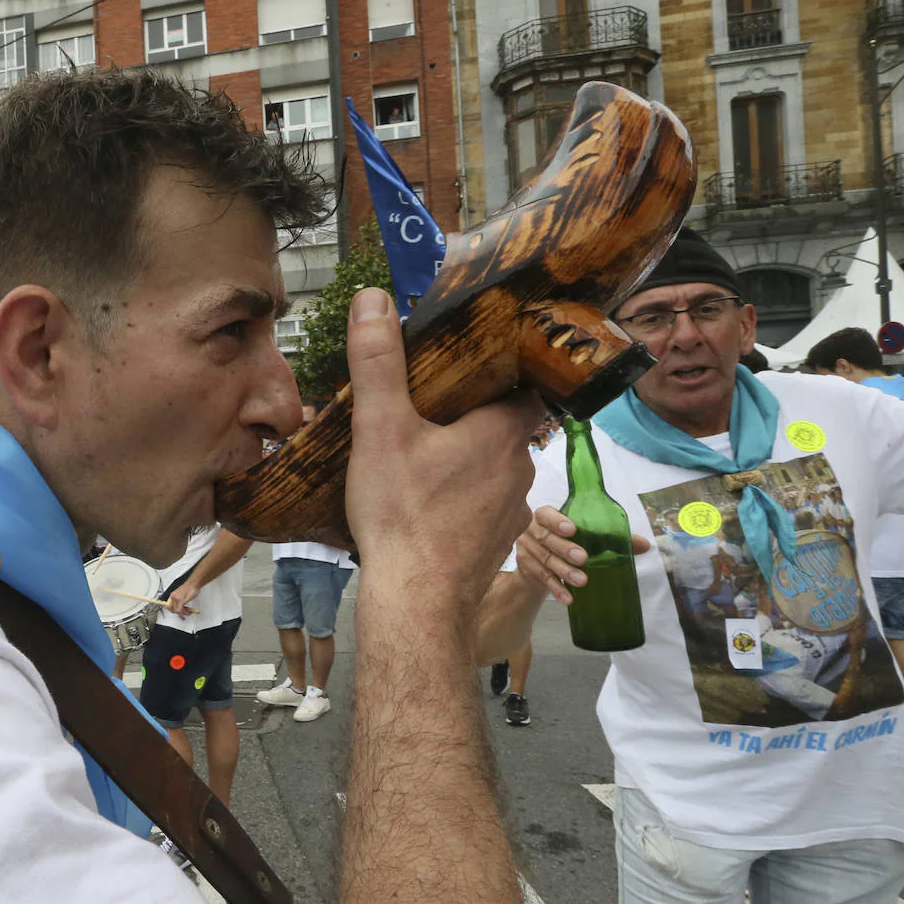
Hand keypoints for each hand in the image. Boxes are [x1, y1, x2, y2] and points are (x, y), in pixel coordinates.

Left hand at [165, 583, 199, 616]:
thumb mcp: (181, 594)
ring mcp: (177, 599)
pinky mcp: (182, 601)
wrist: (193, 583)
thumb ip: (179, 600)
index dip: (173, 611)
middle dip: (179, 613)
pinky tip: (188, 613)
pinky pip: (180, 610)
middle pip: (173, 609)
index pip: (169, 606)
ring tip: (188, 613)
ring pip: (177, 611)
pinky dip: (184, 613)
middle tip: (183, 614)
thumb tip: (180, 606)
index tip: (176, 613)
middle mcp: (173, 597)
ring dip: (183, 614)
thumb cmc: (189, 587)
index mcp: (172, 595)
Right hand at [343, 288, 542, 626]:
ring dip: (470, 456)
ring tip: (428, 450)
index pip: (530, 383)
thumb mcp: (380, 429)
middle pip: (509, 423)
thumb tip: (372, 298)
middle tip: (436, 401)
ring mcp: (513, 509)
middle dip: (477, 412)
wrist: (417, 604)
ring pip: (497, 466)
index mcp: (501, 431)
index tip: (481, 360)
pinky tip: (430, 498)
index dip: (509, 368)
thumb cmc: (404, 515)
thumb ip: (379, 362)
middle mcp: (519, 467)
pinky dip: (465, 494)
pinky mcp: (498, 540)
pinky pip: (487, 503)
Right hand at [513, 506, 650, 605]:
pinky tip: (568, 598)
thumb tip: (644, 545)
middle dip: (565, 549)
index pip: (547, 515)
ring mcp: (527, 550)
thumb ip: (610, 537)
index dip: (558, 521)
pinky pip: (543, 579)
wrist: (538, 563)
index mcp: (545, 516)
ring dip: (564, 572)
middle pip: (546, 539)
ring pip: (546, 561)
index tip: (573, 529)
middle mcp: (532, 531)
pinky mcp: (527, 569)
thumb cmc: (566, 542)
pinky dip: (557, 589)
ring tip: (581, 581)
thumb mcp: (584, 536)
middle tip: (583, 558)